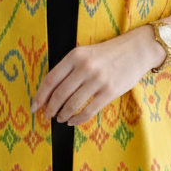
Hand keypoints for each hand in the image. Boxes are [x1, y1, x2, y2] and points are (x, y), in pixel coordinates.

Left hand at [30, 26, 163, 125]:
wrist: (136, 50)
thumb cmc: (107, 53)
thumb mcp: (85, 53)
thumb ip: (69, 68)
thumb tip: (50, 92)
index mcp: (75, 56)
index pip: (51, 79)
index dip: (40, 95)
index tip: (34, 106)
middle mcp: (84, 67)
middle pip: (59, 94)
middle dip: (50, 108)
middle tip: (47, 115)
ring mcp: (97, 80)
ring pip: (72, 104)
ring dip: (63, 115)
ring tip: (60, 118)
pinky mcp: (110, 91)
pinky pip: (89, 110)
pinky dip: (78, 119)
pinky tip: (73, 121)